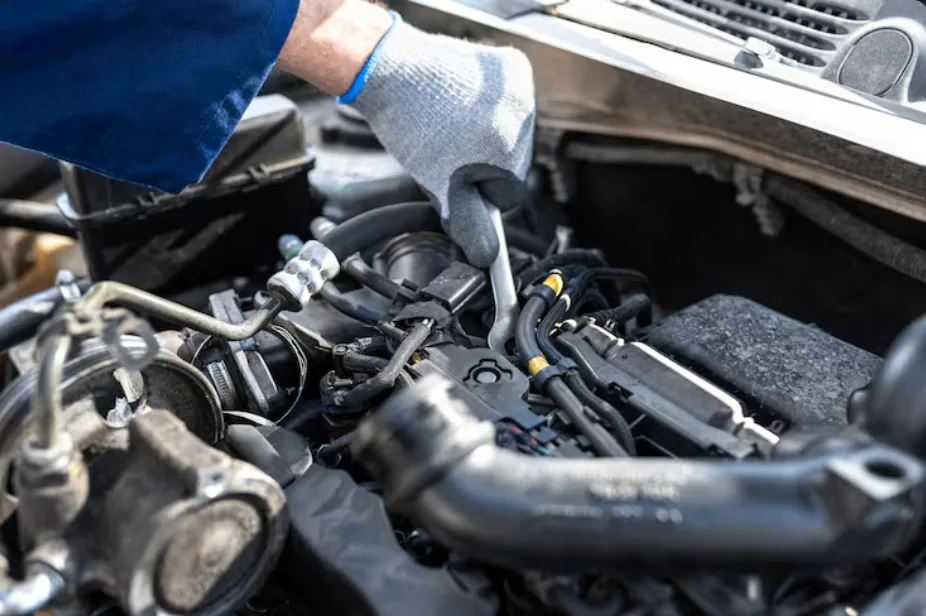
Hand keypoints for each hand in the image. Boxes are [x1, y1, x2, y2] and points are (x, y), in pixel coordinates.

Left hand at [348, 20, 535, 267]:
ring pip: (516, 134)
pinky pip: (514, 104)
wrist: (389, 68)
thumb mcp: (437, 185)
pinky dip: (494, 107)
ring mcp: (520, 87)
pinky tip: (466, 103)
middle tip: (451, 150)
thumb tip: (488, 258)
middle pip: (515, 164)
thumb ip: (467, 225)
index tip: (459, 180)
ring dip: (490, 135)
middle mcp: (520, 115)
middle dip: (485, 164)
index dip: (479, 193)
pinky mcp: (515, 66)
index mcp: (504, 149)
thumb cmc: (407, 124)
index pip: (510, 195)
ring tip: (455, 125)